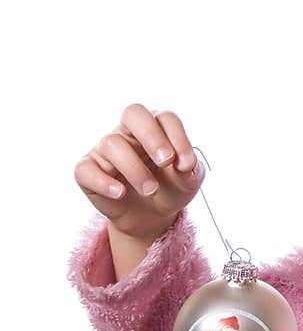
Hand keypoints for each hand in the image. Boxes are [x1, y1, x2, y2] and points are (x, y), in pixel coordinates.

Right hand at [74, 104, 204, 240]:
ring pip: (113, 144)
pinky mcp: (88, 171)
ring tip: (151, 190)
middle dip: (152, 136)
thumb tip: (182, 163)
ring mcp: (106, 149)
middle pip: (134, 113)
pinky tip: (120, 193)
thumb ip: (189, 168)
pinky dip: (103, 182)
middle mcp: (129, 132)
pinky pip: (86, 169)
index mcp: (157, 127)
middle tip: (166, 162)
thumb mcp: (188, 180)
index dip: (177, 137)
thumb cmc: (171, 188)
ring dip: (135, 169)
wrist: (153, 216)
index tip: (186, 164)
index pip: (165, 118)